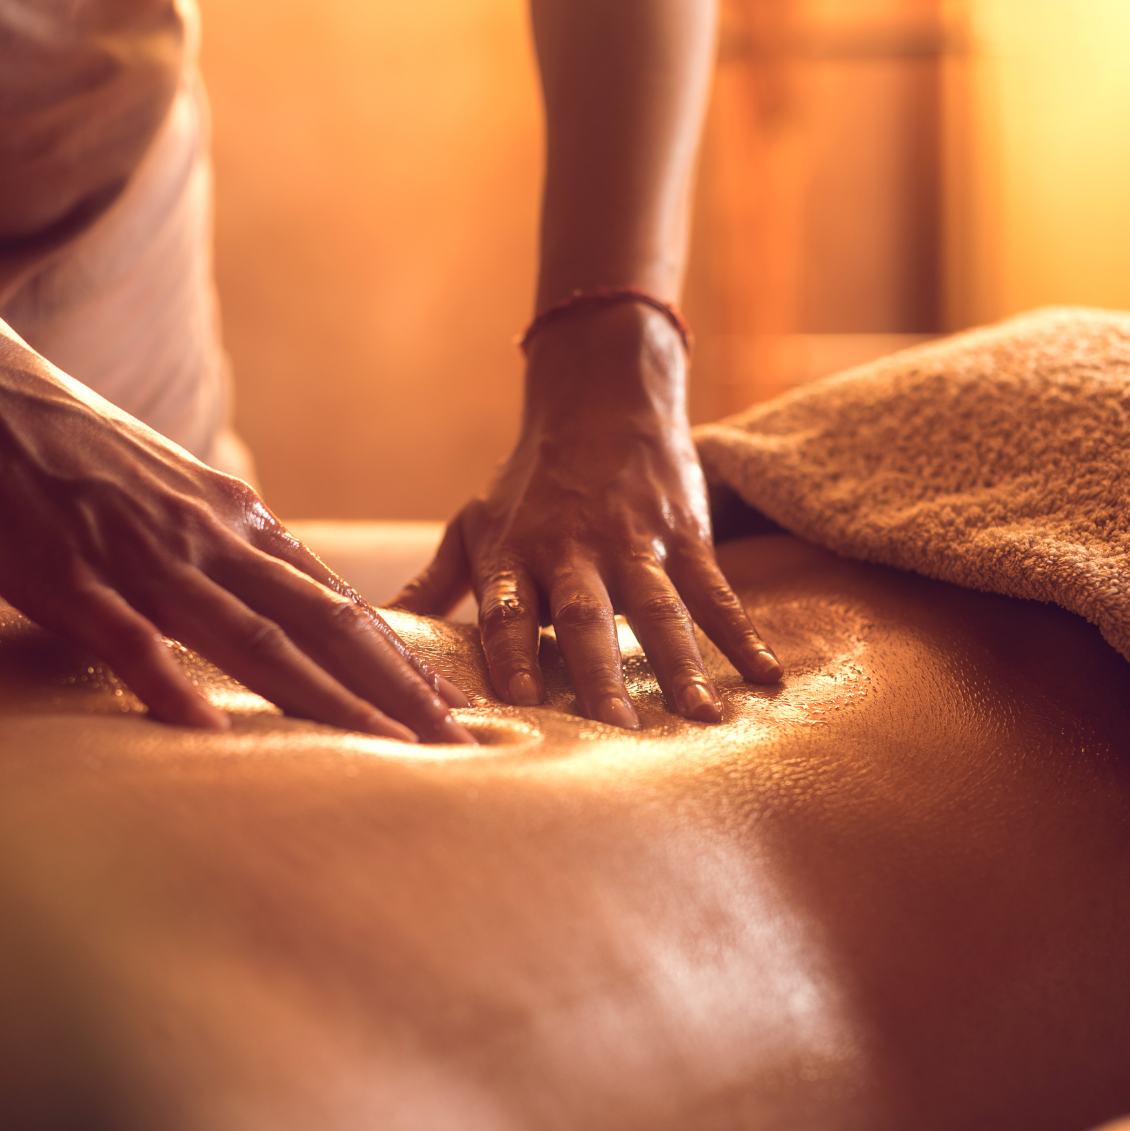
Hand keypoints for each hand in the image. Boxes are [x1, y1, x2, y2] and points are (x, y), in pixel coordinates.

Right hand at [0, 303, 474, 742]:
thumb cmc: (72, 452)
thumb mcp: (174, 495)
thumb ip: (226, 549)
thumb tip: (278, 598)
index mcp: (237, 523)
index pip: (338, 603)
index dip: (400, 658)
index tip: (453, 706)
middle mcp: (211, 539)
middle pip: (324, 626)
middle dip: (396, 690)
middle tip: (458, 743)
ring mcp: (144, 559)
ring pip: (253, 640)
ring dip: (326, 699)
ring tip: (386, 749)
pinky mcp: (70, 578)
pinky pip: (130, 641)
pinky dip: (171, 687)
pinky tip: (208, 735)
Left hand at [392, 302, 780, 726]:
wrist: (601, 399)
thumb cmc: (527, 481)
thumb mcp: (472, 525)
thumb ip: (430, 586)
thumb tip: (364, 632)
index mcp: (515, 554)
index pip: (508, 610)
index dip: (511, 653)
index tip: (516, 702)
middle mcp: (572, 550)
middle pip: (586, 616)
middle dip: (599, 673)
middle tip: (616, 731)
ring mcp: (633, 542)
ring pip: (658, 608)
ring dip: (680, 662)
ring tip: (700, 718)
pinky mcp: (683, 533)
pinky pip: (716, 590)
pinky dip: (741, 634)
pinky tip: (765, 677)